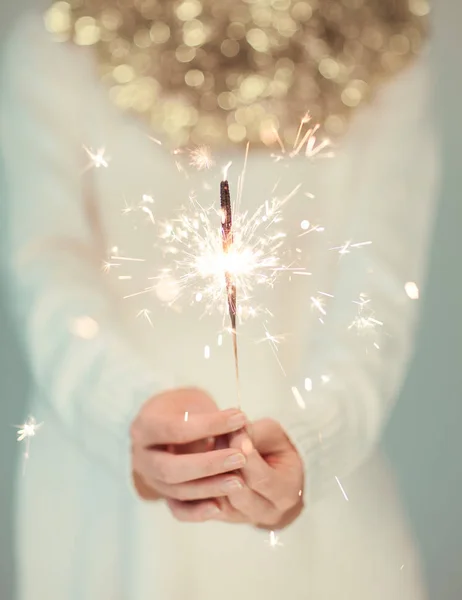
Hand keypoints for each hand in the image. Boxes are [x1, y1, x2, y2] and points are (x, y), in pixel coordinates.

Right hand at [131, 388, 247, 514]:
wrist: (170, 421)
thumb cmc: (185, 408)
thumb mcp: (194, 403)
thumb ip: (213, 416)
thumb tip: (242, 425)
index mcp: (144, 426)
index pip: (175, 428)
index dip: (209, 424)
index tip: (240, 418)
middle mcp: (140, 456)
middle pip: (170, 468)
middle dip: (208, 465)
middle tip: (240, 458)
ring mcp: (150, 479)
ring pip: (176, 491)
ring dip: (210, 488)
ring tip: (240, 482)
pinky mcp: (162, 496)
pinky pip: (177, 510)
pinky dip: (197, 512)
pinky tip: (220, 508)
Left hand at [167, 419, 303, 529]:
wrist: (276, 471)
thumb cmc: (276, 448)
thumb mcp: (272, 435)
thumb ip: (254, 433)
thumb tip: (231, 430)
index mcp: (286, 492)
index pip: (261, 478)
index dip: (244, 455)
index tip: (232, 433)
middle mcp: (268, 513)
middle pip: (238, 494)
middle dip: (223, 465)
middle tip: (213, 439)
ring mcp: (245, 519)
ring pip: (219, 503)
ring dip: (208, 476)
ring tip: (203, 448)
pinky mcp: (225, 518)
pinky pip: (204, 509)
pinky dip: (197, 488)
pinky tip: (192, 465)